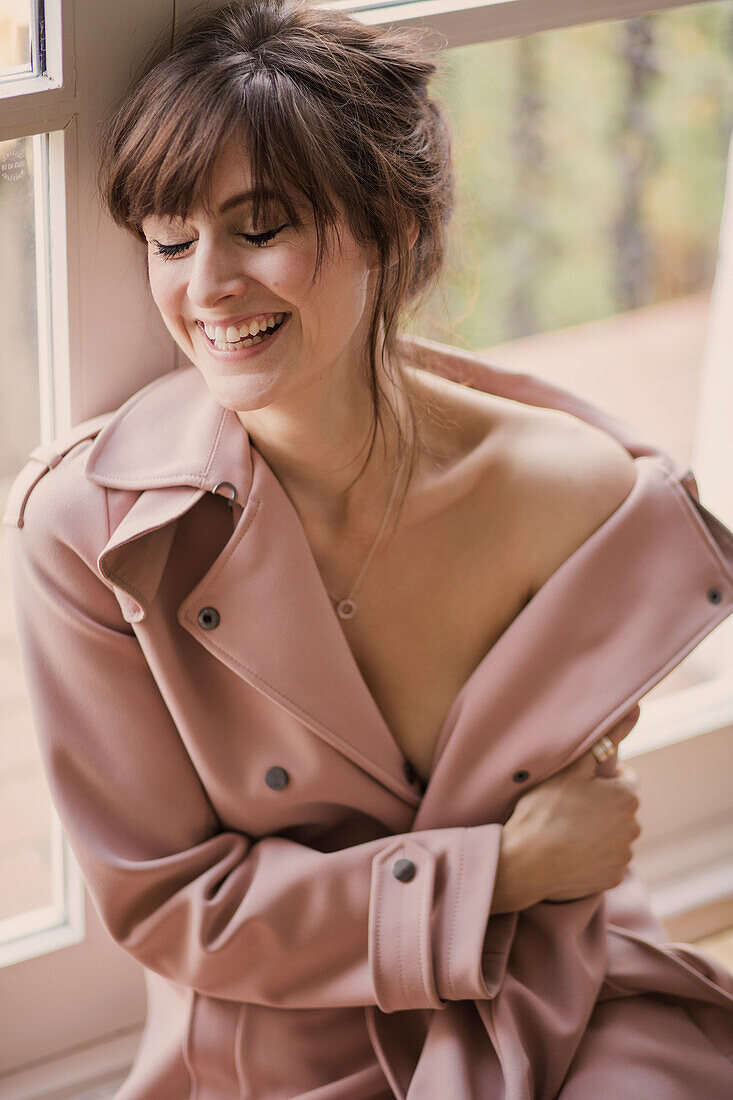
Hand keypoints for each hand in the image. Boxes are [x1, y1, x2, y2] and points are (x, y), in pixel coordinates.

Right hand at [494, 708, 641, 909]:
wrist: (525, 861)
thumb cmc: (544, 809)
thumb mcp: (572, 766)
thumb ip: (606, 737)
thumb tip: (635, 708)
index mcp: (627, 796)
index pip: (625, 777)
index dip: (601, 777)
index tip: (577, 784)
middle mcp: (633, 827)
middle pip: (619, 807)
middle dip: (601, 804)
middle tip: (567, 806)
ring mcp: (623, 856)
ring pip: (613, 834)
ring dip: (597, 830)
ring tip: (566, 829)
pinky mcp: (611, 879)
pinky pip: (606, 860)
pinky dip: (593, 856)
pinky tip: (570, 851)